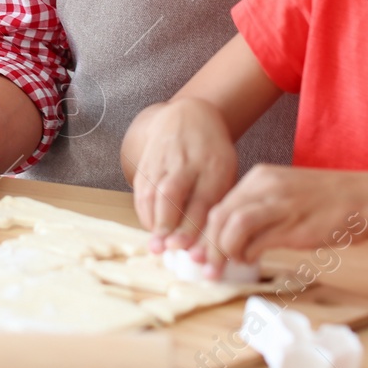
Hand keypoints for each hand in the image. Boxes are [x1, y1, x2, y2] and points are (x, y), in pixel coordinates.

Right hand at [124, 98, 238, 252]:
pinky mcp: (147, 160)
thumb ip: (219, 201)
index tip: (192, 250)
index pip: (203, 199)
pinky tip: (151, 227)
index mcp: (214, 165)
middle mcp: (187, 160)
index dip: (195, 226)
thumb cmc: (212, 153)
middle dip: (170, 223)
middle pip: (174, 193)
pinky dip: (144, 210)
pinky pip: (141, 188)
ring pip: (153, 191)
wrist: (188, 116)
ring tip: (156, 245)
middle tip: (169, 249)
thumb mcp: (226, 170)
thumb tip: (211, 242)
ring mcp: (164, 159)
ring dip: (153, 220)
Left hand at [195, 165, 367, 273]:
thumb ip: (257, 207)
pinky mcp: (294, 225)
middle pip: (220, 215)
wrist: (364, 200)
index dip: (205, 231)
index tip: (200, 252)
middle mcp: (265, 187)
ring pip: (234, 225)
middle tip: (206, 267)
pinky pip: (259, 240)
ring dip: (224, 251)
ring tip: (228, 266)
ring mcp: (280, 205)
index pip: (219, 204)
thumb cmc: (324, 202)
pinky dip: (248, 253)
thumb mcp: (284, 194)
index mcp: (259, 177)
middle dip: (208, 245)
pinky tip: (251, 260)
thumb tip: (229, 234)